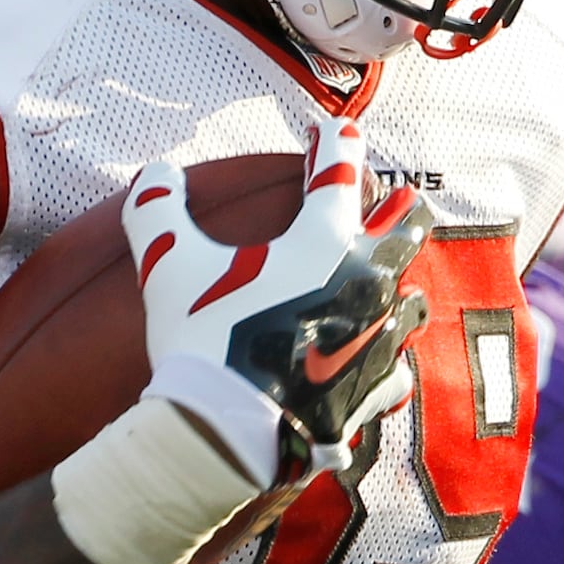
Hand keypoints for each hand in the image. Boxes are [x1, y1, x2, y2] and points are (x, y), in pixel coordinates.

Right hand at [120, 119, 428, 487]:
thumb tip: (154, 172)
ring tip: (389, 285)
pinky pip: (395, 371)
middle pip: (407, 226)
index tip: (330, 129)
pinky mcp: (376, 389)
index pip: (340, 171)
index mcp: (325, 242)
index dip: (333, 142)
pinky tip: (376, 363)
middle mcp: (368, 283)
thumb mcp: (167, 266)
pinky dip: (384, 363)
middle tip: (395, 198)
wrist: (228, 434)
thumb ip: (156, 209)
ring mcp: (380, 338)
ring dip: (396, 286)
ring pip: (410, 299)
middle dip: (399, 207)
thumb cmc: (203, 341)